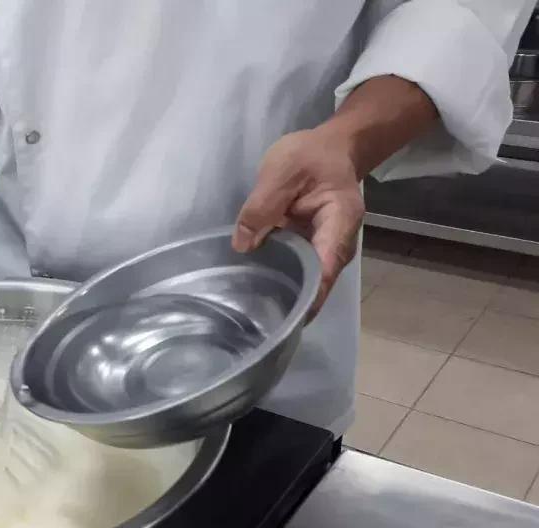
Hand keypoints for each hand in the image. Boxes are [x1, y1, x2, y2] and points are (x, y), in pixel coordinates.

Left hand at [232, 128, 365, 317]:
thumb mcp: (281, 170)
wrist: (330, 149)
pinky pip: (298, 273)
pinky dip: (281, 283)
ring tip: (253, 317)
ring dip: (285, 297)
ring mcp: (325, 251)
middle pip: (318, 284)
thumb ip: (261, 206)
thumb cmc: (311, 156)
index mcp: (339, 223)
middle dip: (292, 304)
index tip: (284, 316)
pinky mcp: (311, 252)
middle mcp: (338, 245)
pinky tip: (254, 295)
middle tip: (257, 324)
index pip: (325, 268)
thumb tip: (241, 246)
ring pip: (308, 283)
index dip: (307, 295)